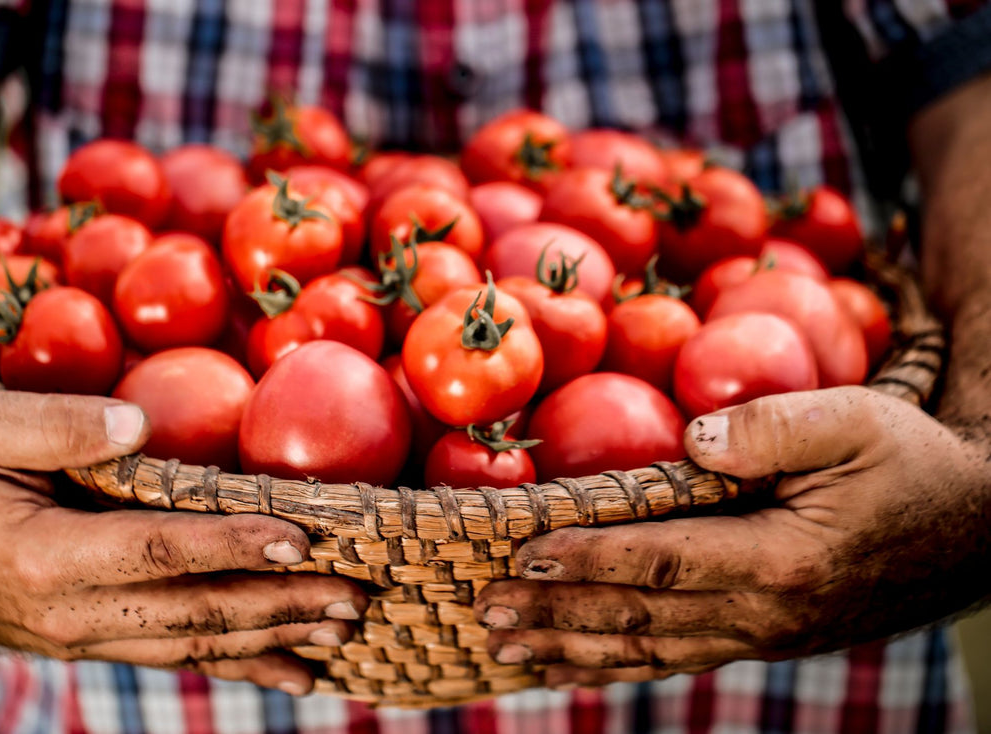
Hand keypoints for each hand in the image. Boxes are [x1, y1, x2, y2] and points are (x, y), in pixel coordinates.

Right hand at [0, 389, 367, 694]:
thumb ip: (57, 423)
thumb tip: (140, 417)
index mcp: (46, 556)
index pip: (160, 552)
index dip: (234, 544)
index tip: (302, 539)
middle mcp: (72, 612)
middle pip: (195, 612)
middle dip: (280, 606)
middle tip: (354, 598)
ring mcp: (82, 636)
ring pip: (193, 645)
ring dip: (271, 640)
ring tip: (340, 633)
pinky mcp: (90, 640)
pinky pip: (172, 655)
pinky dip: (236, 662)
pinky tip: (286, 667)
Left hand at [475, 386, 990, 687]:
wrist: (976, 526)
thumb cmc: (910, 463)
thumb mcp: (853, 422)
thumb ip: (769, 426)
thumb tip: (686, 438)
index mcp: (782, 560)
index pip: (660, 562)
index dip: (586, 561)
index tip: (520, 555)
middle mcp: (765, 614)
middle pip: (639, 619)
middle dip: (556, 616)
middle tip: (485, 612)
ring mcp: (765, 636)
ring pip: (651, 651)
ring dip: (574, 650)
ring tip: (507, 650)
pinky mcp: (765, 636)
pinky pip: (679, 657)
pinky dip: (621, 663)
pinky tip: (579, 665)